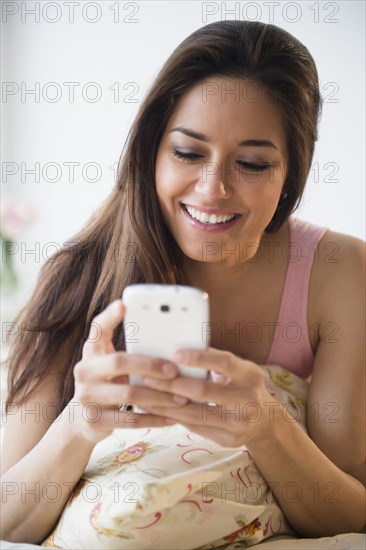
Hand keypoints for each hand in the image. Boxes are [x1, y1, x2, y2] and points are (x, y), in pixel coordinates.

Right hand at [70, 300, 188, 442]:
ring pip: (128, 395)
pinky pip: (130, 420)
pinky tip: (172, 417)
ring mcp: (86, 396)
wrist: (82, 419)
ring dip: (160, 396)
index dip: (110, 316)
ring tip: (182, 398)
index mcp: (92, 352)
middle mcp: (84, 371)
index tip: (123, 304)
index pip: (98, 328)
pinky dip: (154, 418)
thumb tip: (169, 338)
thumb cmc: (108, 383)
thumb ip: (130, 350)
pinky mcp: (94, 420)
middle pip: (120, 362)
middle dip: (151, 365)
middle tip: (175, 370)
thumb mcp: (111, 363)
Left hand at [140, 348, 276, 446]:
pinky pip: (196, 427)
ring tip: (145, 396)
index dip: (199, 358)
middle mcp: (248, 401)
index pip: (224, 363)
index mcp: (250, 376)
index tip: (175, 354)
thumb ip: (216, 361)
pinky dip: (175, 417)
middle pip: (203, 391)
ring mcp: (239, 424)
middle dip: (172, 384)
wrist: (267, 421)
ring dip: (166, 404)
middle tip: (147, 377)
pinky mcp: (229, 440)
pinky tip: (159, 410)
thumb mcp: (240, 370)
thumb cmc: (244, 386)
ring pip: (195, 414)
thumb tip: (180, 349)